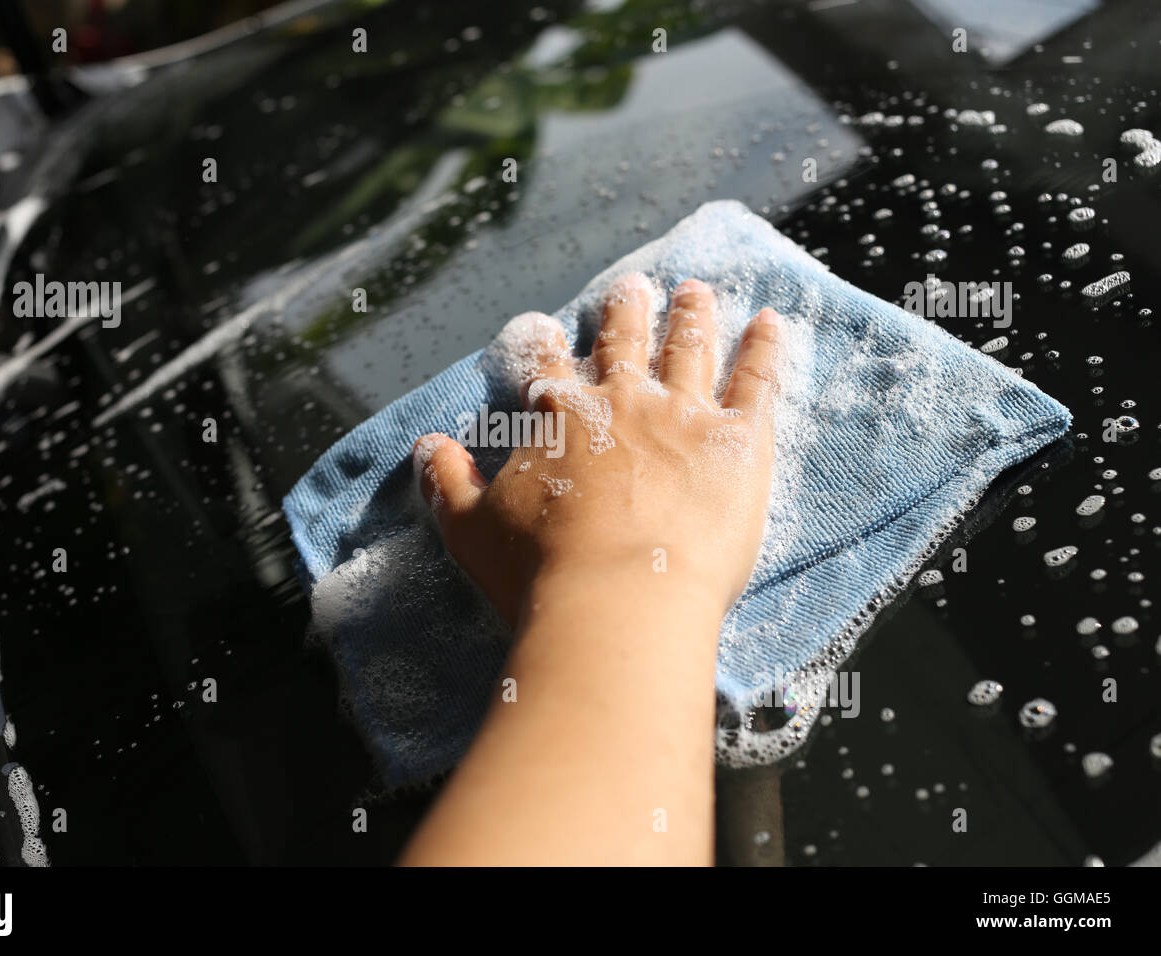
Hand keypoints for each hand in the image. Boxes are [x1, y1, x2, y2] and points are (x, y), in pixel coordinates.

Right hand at [412, 274, 781, 625]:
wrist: (619, 599)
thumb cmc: (538, 571)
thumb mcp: (469, 529)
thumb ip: (447, 483)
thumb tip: (426, 447)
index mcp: (559, 417)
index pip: (548, 370)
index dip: (546, 348)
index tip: (547, 328)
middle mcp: (621, 401)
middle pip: (624, 344)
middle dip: (625, 313)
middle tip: (632, 286)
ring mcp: (683, 414)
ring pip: (688, 349)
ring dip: (690, 317)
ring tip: (695, 291)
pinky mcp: (738, 441)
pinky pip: (755, 381)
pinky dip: (763, 349)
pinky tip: (771, 322)